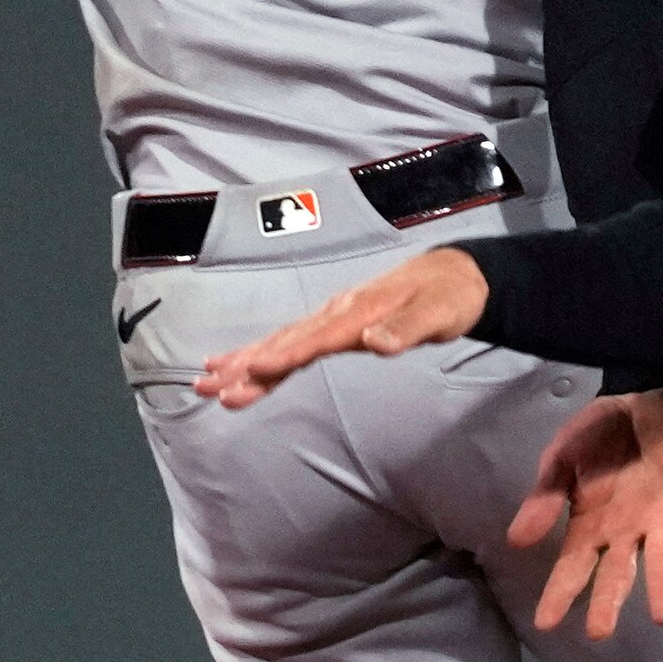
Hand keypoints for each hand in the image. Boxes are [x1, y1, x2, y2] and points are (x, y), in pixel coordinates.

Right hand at [200, 247, 492, 409]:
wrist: (456, 274)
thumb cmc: (449, 298)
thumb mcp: (439, 314)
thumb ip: (406, 329)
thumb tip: (376, 342)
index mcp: (360, 312)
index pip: (316, 339)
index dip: (285, 356)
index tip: (255, 372)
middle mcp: (338, 312)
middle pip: (285, 342)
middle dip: (246, 366)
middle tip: (210, 387)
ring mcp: (332, 316)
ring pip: (279, 341)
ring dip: (242, 362)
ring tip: (206, 382)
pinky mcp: (333, 323)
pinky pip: (289, 339)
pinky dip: (260, 351)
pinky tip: (238, 363)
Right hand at [511, 390, 662, 636]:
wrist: (640, 393)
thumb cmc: (599, 434)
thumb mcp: (561, 459)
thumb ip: (545, 497)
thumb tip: (516, 541)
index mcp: (593, 524)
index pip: (573, 566)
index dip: (561, 593)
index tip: (546, 623)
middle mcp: (628, 529)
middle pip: (617, 572)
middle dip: (608, 601)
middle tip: (600, 633)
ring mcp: (662, 513)